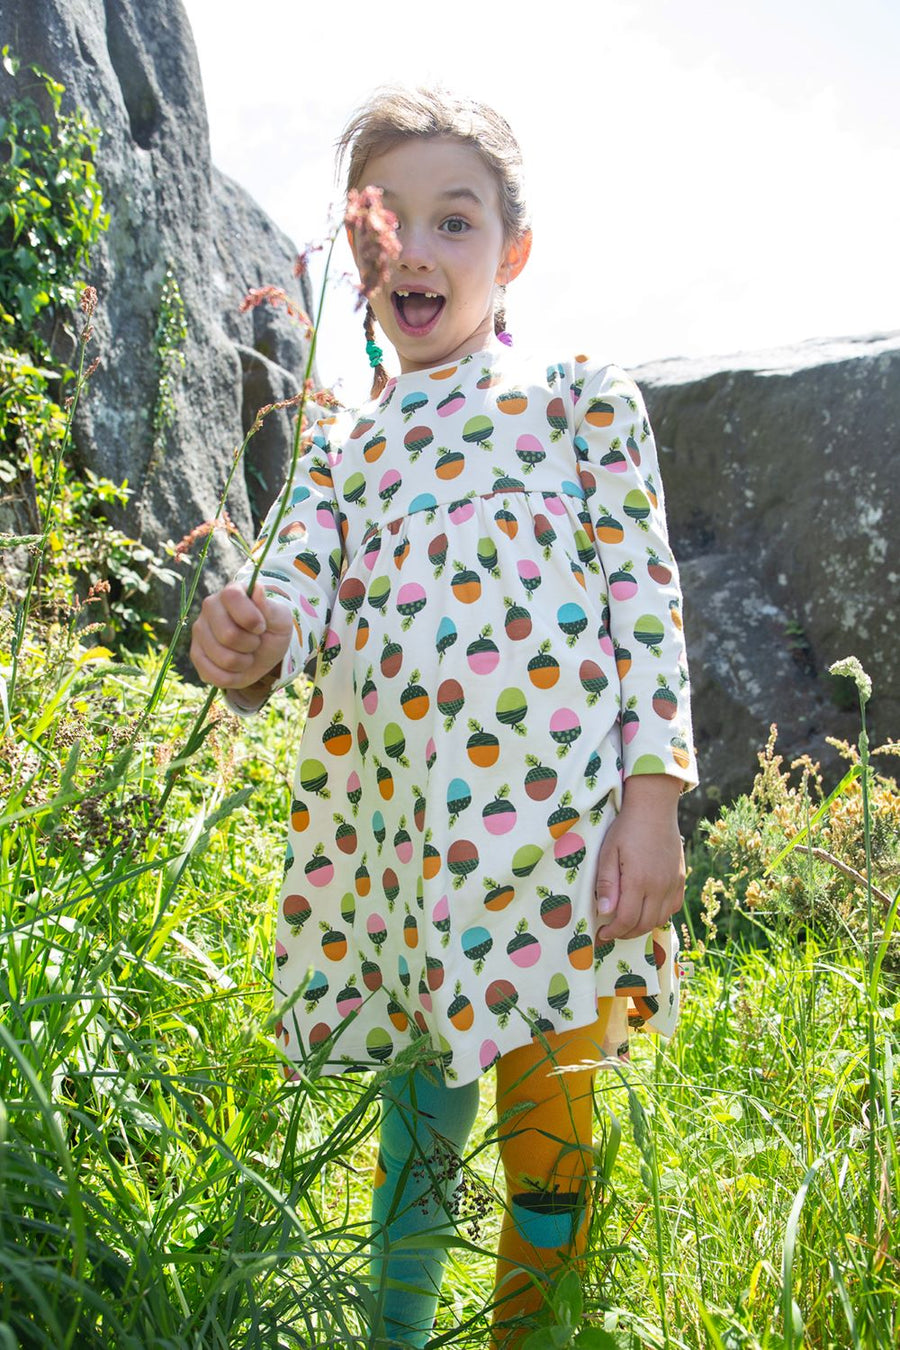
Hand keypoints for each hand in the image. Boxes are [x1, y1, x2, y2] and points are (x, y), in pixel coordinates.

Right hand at [190, 581, 291, 694]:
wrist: (264, 651)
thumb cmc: (271, 630)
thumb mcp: (280, 619)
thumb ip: (269, 607)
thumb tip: (257, 589)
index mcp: (230, 593)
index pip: (232, 598)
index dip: (251, 618)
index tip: (262, 626)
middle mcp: (209, 608)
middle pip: (229, 635)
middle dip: (251, 644)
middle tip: (255, 641)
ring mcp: (199, 632)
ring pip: (224, 658)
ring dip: (245, 662)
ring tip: (247, 653)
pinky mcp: (196, 656)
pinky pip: (215, 675)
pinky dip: (234, 677)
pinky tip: (237, 667)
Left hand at [594, 775, 684, 939]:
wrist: (654, 808)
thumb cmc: (626, 828)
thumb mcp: (608, 852)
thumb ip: (607, 883)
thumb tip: (605, 912)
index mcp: (639, 880)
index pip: (627, 919)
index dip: (614, 931)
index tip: (602, 933)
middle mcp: (660, 886)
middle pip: (645, 924)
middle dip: (626, 933)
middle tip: (612, 932)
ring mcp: (673, 883)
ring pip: (660, 918)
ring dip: (643, 926)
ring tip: (627, 923)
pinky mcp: (681, 878)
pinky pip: (673, 907)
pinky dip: (660, 915)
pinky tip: (648, 911)